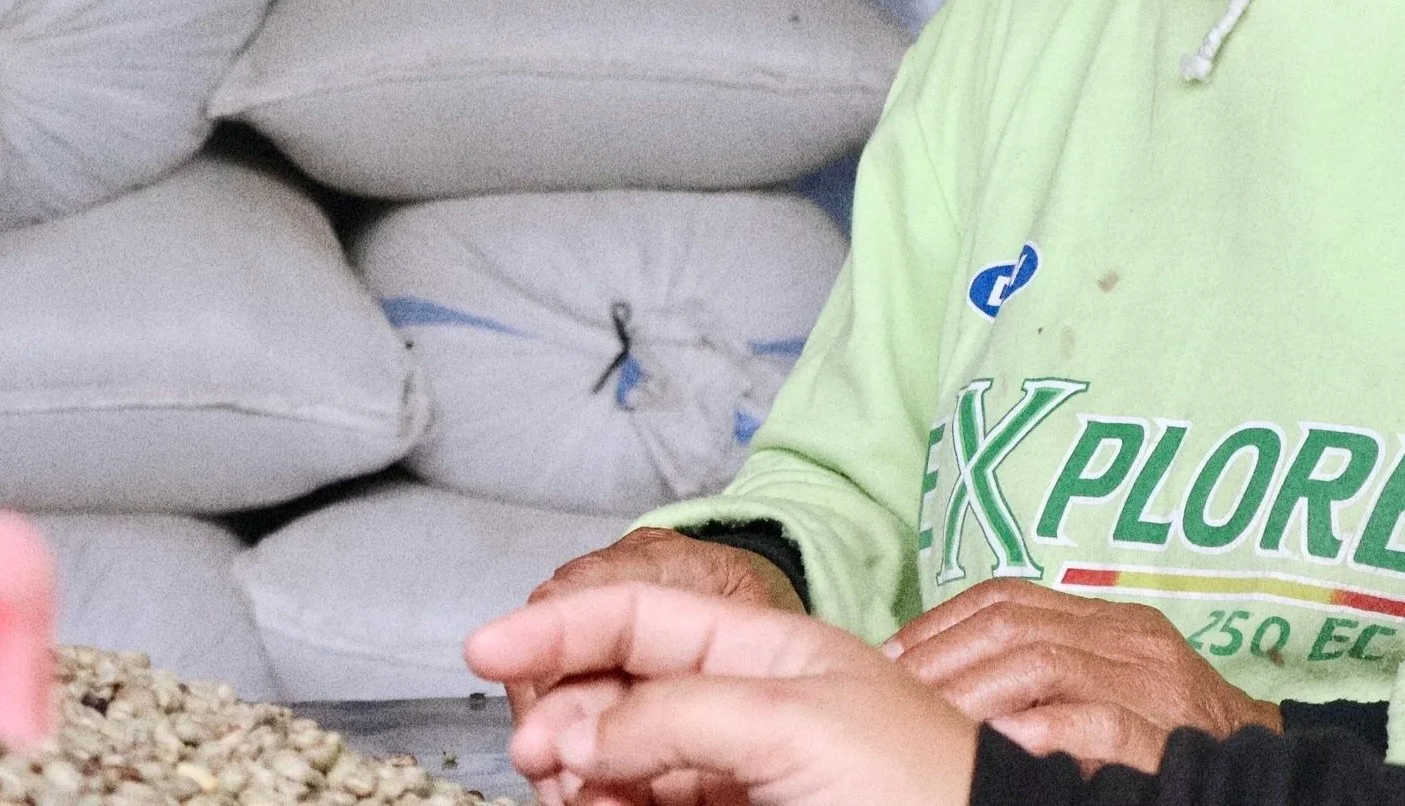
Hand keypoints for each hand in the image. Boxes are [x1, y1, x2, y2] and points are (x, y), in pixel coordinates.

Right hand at [467, 583, 978, 805]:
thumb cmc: (923, 784)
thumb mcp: (794, 725)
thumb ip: (677, 714)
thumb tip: (581, 733)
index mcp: (760, 650)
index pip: (636, 617)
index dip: (555, 627)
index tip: (481, 649)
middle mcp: (740, 704)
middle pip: (615, 691)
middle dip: (562, 714)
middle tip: (534, 755)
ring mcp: (738, 769)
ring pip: (622, 760)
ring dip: (582, 772)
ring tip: (571, 793)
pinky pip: (648, 803)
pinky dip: (612, 803)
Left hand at [886, 580, 1281, 773]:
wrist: (1269, 773)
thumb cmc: (1176, 740)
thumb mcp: (1111, 685)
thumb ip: (1049, 669)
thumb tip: (946, 677)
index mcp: (1111, 620)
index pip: (1007, 596)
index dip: (940, 621)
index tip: (890, 655)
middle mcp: (1131, 639)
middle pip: (1011, 624)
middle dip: (941, 655)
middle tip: (891, 690)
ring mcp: (1151, 685)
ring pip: (1038, 664)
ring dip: (970, 692)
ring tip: (927, 720)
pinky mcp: (1165, 735)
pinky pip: (1092, 722)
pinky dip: (1037, 730)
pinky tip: (998, 745)